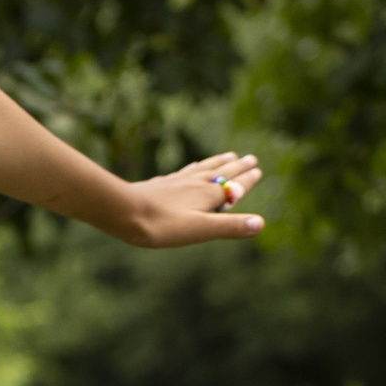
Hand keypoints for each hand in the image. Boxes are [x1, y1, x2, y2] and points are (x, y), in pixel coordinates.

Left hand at [129, 151, 265, 247]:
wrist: (124, 212)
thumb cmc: (162, 225)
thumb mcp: (200, 230)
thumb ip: (229, 227)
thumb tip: (260, 224)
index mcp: (207, 195)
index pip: (234, 186)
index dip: (247, 180)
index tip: (258, 170)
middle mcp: (195, 184)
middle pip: (221, 173)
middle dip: (237, 167)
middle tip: (250, 158)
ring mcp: (177, 182)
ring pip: (203, 169)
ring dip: (218, 162)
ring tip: (228, 156)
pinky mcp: (161, 184)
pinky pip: (183, 172)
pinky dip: (194, 168)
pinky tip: (191, 168)